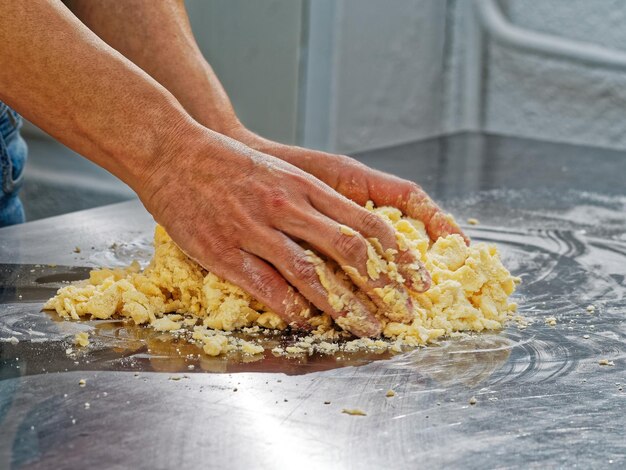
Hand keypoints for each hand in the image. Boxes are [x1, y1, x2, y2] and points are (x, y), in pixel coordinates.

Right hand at [139, 126, 431, 336]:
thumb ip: (315, 202)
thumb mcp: (282, 173)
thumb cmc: (229, 163)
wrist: (173, 150)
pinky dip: (291, 307)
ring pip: (312, 273)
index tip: (419, 281)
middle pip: (350, 251)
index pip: (368, 223)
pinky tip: (307, 322)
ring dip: (345, 306)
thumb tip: (351, 236)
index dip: (399, 256)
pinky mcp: (224, 250)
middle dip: (384, 287)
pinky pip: (266, 285)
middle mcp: (288, 206)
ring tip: (367, 328)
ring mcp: (255, 229)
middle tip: (404, 315)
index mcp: (307, 187)